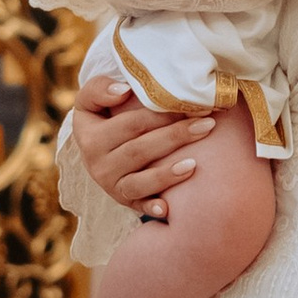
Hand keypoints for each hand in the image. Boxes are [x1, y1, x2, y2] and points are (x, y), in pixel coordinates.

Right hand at [72, 81, 199, 218]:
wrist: (97, 147)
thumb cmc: (103, 116)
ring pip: (139, 182)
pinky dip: (151, 208)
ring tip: (194, 164)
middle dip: (175, 137)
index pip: (130, 124)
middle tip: (207, 125)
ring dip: (166, 175)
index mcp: (90, 137)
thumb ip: (101, 89)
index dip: (160, 114)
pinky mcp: (124, 201)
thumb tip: (123, 91)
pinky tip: (167, 209)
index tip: (189, 105)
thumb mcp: (91, 100)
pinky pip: (138, 206)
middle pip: (140, 151)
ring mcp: (111, 186)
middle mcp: (98, 165)